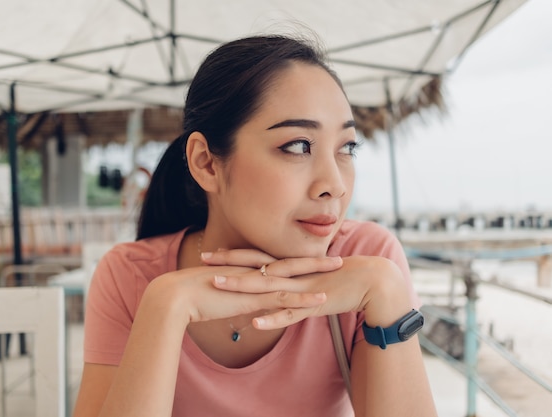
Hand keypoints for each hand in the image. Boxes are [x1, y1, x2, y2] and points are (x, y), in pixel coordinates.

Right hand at [142, 260, 330, 327]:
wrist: (176, 296)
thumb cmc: (191, 296)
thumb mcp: (215, 294)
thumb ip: (228, 294)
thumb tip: (233, 299)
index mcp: (245, 270)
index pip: (275, 261)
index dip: (295, 259)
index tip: (312, 255)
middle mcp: (253, 272)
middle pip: (289, 263)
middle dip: (314, 259)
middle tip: (336, 255)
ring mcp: (254, 284)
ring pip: (292, 276)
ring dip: (317, 272)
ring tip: (339, 267)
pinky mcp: (252, 299)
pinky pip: (283, 299)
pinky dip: (304, 299)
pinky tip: (322, 299)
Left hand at [203, 249, 411, 328]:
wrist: (373, 280)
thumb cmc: (342, 277)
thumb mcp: (313, 275)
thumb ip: (294, 278)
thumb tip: (277, 277)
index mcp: (291, 266)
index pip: (256, 257)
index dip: (233, 255)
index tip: (210, 253)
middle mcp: (292, 274)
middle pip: (255, 266)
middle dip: (228, 264)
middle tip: (203, 260)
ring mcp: (301, 288)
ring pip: (266, 287)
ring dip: (242, 286)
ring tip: (218, 285)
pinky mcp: (314, 304)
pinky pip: (289, 314)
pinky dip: (272, 319)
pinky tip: (254, 324)